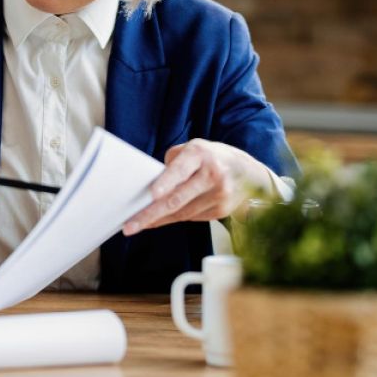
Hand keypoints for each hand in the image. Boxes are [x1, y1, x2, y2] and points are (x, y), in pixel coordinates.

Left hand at [123, 139, 264, 234]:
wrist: (247, 171)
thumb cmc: (209, 158)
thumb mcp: (191, 150)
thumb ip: (171, 165)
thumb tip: (150, 189)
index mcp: (199, 154)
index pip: (180, 169)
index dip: (166, 182)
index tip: (152, 193)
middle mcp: (212, 174)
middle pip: (177, 199)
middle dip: (150, 214)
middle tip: (130, 225)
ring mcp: (220, 194)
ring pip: (182, 213)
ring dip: (158, 220)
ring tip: (137, 224)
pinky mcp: (222, 210)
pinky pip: (191, 217)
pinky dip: (174, 218)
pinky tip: (160, 219)